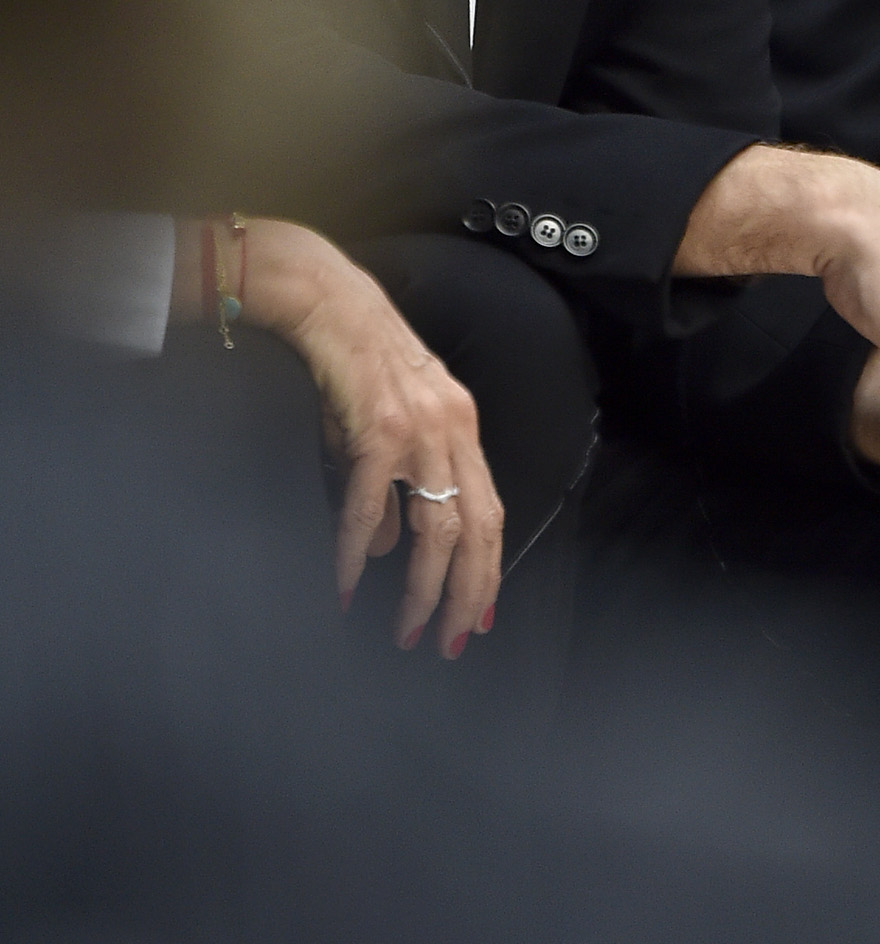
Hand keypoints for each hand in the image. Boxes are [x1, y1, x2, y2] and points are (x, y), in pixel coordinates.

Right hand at [174, 221, 503, 657]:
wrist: (324, 301)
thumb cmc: (351, 366)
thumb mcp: (381, 432)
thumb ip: (392, 491)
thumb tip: (391, 549)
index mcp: (462, 428)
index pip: (490, 511)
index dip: (488, 567)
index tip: (479, 614)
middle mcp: (452, 430)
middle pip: (476, 529)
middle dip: (467, 594)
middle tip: (450, 642)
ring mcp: (419, 429)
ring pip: (434, 527)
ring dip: (422, 588)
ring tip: (408, 629)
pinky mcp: (376, 428)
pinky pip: (369, 504)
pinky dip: (358, 550)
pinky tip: (348, 583)